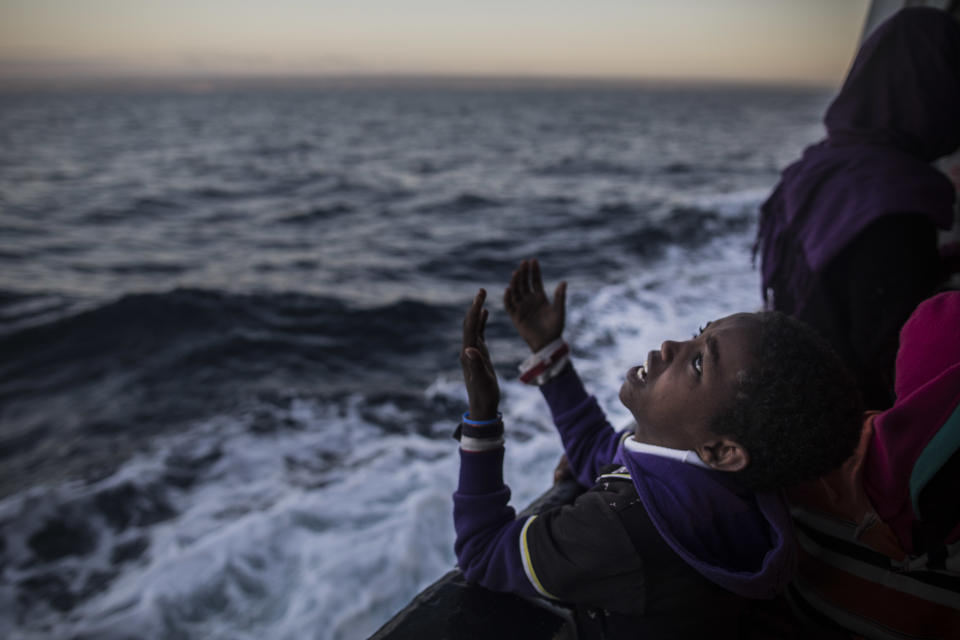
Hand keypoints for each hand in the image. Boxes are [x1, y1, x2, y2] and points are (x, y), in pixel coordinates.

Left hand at [460, 288, 499, 420]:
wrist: (482, 406)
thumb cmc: (484, 395)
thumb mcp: (483, 380)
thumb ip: (477, 364)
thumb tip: (469, 348)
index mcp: (468, 354)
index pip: (470, 327)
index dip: (475, 310)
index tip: (480, 296)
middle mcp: (468, 350)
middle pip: (469, 323)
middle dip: (474, 306)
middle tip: (481, 290)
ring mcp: (472, 351)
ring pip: (473, 326)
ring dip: (477, 311)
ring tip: (481, 296)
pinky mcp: (479, 354)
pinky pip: (479, 334)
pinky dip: (481, 322)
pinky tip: (485, 313)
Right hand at [503, 259, 566, 351]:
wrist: (548, 343)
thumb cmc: (555, 328)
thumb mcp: (559, 311)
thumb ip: (560, 297)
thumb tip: (564, 282)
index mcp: (540, 297)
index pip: (535, 280)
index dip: (534, 271)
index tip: (533, 260)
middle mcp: (529, 300)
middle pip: (524, 283)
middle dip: (524, 273)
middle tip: (524, 263)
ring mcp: (522, 307)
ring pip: (516, 292)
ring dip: (515, 282)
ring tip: (516, 273)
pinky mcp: (516, 317)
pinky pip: (509, 305)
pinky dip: (508, 298)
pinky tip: (508, 289)